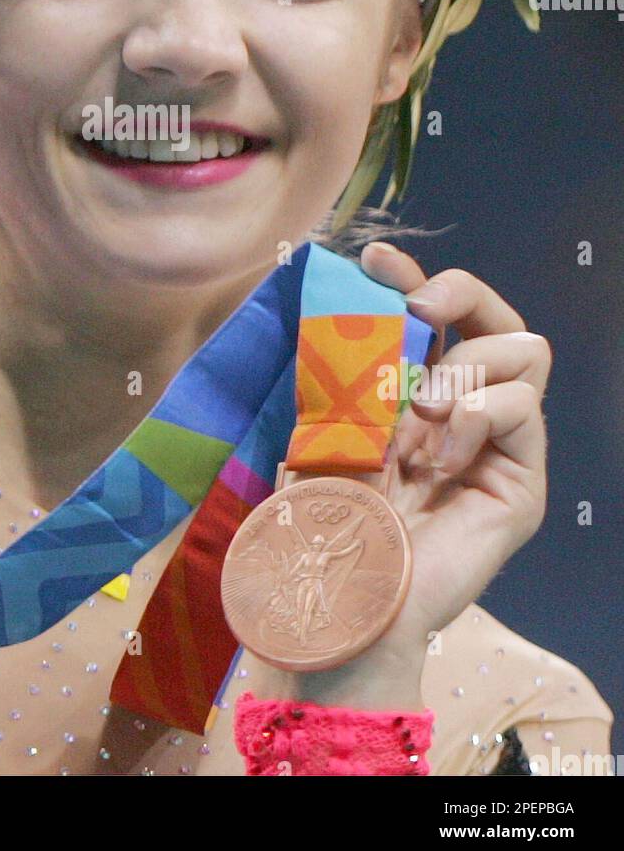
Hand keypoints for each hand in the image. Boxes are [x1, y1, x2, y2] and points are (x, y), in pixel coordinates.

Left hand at [257, 242, 549, 709]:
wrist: (341, 591)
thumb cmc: (326, 512)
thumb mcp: (326, 418)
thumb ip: (347, 360)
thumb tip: (346, 285)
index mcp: (413, 391)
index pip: (434, 316)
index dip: (412, 277)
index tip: (374, 259)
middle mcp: (463, 410)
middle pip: (498, 316)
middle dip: (460, 291)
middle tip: (419, 309)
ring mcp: (498, 445)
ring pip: (523, 351)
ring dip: (460, 371)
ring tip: (415, 419)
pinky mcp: (521, 481)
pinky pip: (520, 407)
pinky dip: (474, 416)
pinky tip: (437, 456)